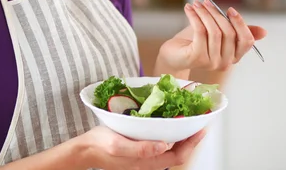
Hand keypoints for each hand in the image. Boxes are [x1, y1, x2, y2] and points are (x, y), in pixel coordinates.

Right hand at [81, 125, 205, 169]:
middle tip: (199, 122)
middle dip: (191, 140)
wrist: (84, 151)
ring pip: (170, 151)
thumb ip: (141, 149)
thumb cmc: (99, 146)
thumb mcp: (118, 145)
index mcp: (146, 162)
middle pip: (177, 154)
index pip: (177, 156)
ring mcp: (144, 159)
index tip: (202, 128)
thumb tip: (163, 146)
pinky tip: (168, 126)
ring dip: (181, 138)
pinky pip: (161, 147)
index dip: (192, 143)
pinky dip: (170, 137)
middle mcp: (148, 163)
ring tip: (188, 123)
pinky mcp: (139, 153)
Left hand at [159, 0, 266, 72]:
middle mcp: (225, 63)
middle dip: (217, 13)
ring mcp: (211, 62)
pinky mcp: (197, 58)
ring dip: (204, 13)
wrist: (173, 54)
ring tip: (197, 4)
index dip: (240, 23)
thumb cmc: (195, 42)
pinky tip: (189, 9)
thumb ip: (238, 31)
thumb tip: (264, 32)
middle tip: (206, 2)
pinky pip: (200, 31)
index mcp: (233, 56)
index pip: (246, 41)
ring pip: (214, 31)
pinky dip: (195, 16)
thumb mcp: (219, 33)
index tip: (230, 9)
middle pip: (229, 33)